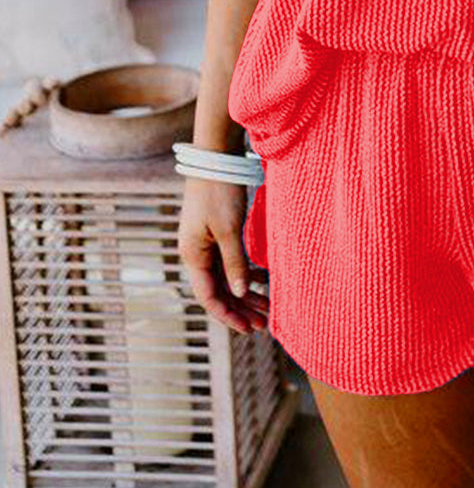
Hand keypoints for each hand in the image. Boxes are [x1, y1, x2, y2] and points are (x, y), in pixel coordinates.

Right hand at [177, 176, 269, 333]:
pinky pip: (229, 263)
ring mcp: (205, 244)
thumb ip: (235, 262)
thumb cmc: (219, 191)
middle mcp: (196, 254)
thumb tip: (240, 292)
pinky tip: (261, 281)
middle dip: (240, 308)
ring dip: (244, 293)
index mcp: (193, 255)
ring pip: (225, 278)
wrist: (214, 158)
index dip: (228, 315)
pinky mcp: (216, 234)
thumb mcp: (229, 228)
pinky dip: (244, 274)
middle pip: (218, 290)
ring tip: (266, 308)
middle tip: (263, 324)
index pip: (208, 296)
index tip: (248, 328)